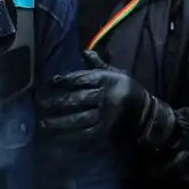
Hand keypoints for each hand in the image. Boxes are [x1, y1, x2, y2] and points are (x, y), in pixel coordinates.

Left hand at [40, 51, 172, 143]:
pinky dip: (71, 137)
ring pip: (81, 120)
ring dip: (60, 123)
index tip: (51, 82)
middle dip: (58, 103)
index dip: (66, 80)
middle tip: (40, 104)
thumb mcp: (115, 72)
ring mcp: (107, 117)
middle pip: (79, 100)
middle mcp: (107, 97)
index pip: (83, 79)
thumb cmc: (125, 89)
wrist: (148, 113)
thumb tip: (84, 51)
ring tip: (43, 123)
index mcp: (107, 80)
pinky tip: (57, 136)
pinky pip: (87, 135)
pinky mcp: (108, 132)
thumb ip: (97, 64)